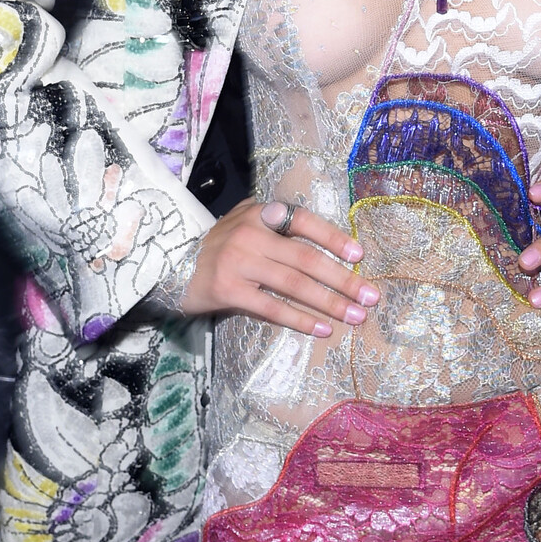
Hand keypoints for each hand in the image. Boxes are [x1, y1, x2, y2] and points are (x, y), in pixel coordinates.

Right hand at [182, 197, 379, 337]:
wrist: (170, 264)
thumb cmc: (221, 247)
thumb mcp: (246, 223)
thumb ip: (279, 227)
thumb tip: (331, 250)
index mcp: (260, 212)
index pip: (304, 221)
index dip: (333, 238)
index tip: (359, 255)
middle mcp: (250, 233)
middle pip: (306, 258)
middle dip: (343, 279)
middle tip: (370, 296)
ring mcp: (238, 261)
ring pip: (293, 284)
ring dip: (329, 302)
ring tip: (354, 316)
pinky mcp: (228, 290)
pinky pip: (272, 307)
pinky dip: (300, 319)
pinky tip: (322, 328)